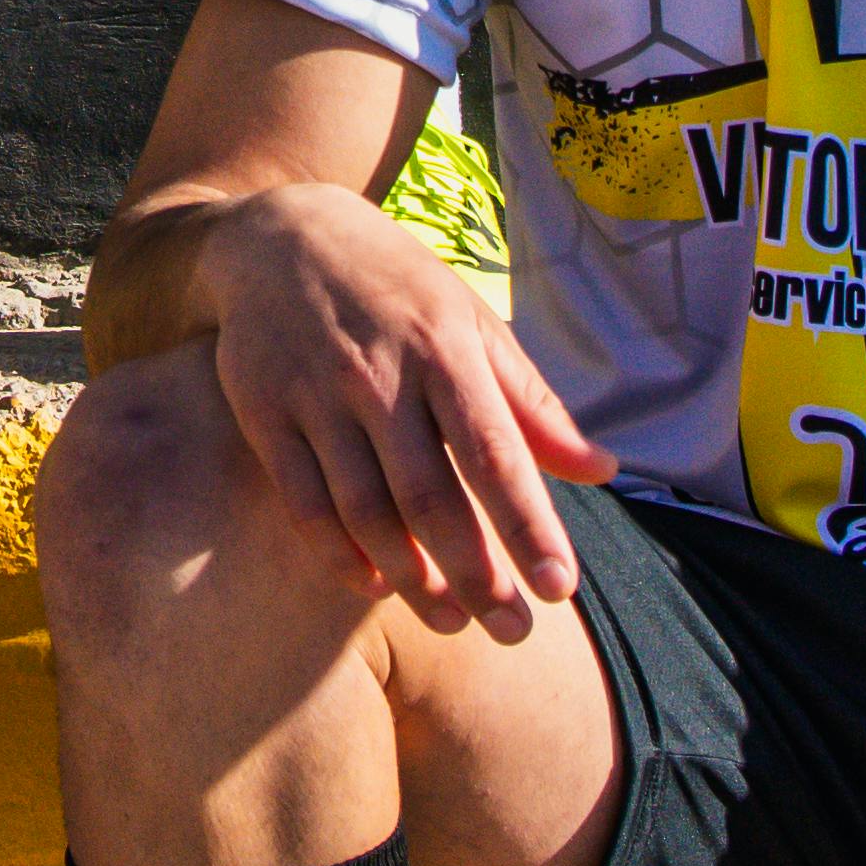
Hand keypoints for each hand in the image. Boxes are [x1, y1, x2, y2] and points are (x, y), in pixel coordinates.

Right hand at [198, 181, 613, 633]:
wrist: (279, 234)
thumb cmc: (397, 289)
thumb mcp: (471, 324)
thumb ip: (531, 403)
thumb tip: (602, 471)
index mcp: (442, 346)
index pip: (493, 452)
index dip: (527, 525)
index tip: (558, 586)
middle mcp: (378, 373)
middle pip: (430, 497)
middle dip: (476, 574)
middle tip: (513, 630)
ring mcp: (314, 394)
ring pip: (365, 510)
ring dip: (412, 578)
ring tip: (453, 621)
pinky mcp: (263, 412)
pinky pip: (304, 503)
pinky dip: (340, 555)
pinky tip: (375, 585)